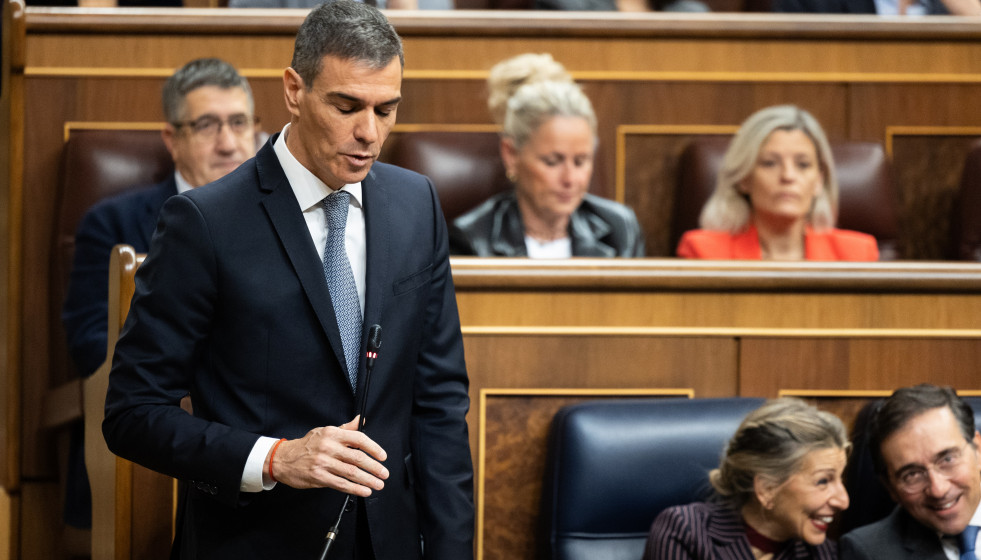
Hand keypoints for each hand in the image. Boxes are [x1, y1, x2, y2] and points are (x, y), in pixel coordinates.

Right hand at [265, 417, 388, 495]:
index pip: (358, 439)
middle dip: (374, 467)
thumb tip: (360, 420)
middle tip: (384, 473)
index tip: (382, 456)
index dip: (374, 448)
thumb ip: (345, 428)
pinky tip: (364, 491)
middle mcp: (328, 447)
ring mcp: (323, 463)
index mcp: (332, 434)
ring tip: (378, 484)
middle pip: (357, 458)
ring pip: (351, 473)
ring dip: (368, 480)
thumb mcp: (325, 431)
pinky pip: (341, 484)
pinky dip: (355, 489)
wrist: (283, 459)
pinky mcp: (319, 477)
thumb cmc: (306, 445)